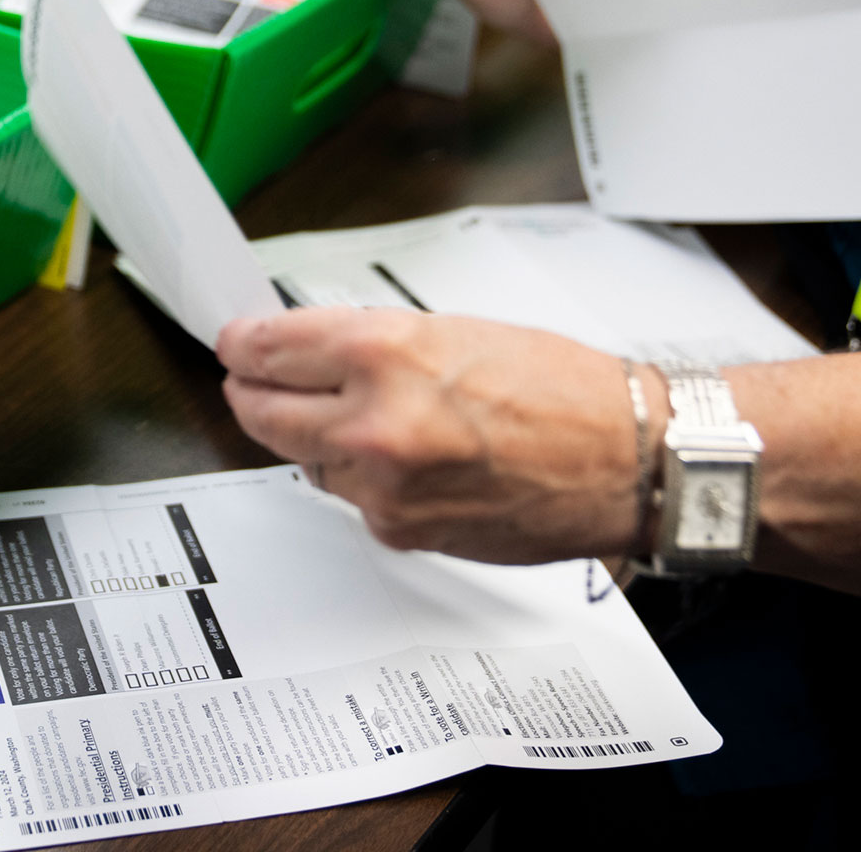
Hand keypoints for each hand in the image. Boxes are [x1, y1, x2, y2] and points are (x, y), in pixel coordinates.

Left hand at [218, 306, 644, 564]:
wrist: (625, 460)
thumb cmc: (561, 389)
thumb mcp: (452, 329)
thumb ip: (369, 342)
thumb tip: (306, 349)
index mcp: (384, 352)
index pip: (267, 349)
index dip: (242, 344)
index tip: (235, 344)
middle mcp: (373, 421)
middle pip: (260, 412)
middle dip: (253, 392)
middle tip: (254, 378)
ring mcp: (382, 486)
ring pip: (304, 460)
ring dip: (316, 438)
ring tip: (365, 416)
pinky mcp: (399, 530)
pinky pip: (352, 497)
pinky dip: (363, 477)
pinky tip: (407, 458)